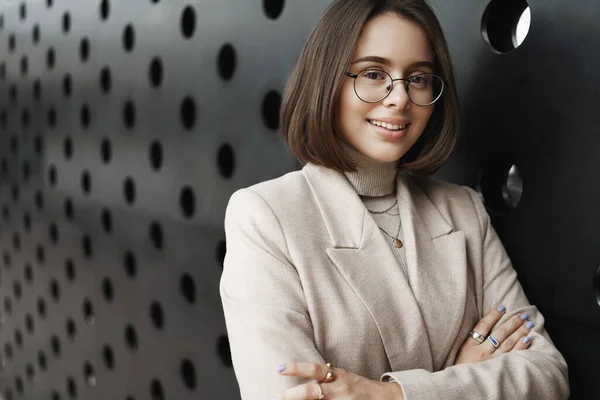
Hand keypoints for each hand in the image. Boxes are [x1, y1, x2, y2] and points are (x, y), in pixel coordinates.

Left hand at [271, 362, 403, 399]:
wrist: (385, 398)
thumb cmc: (360, 386)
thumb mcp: (343, 376)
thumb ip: (326, 375)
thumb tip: (305, 373)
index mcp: (337, 376)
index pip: (313, 369)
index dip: (296, 368)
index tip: (278, 368)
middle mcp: (338, 389)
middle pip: (311, 392)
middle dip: (291, 395)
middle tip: (275, 396)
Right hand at [454, 305, 533, 364]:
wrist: (462, 388)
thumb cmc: (461, 370)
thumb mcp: (461, 353)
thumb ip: (472, 341)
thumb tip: (486, 326)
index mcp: (469, 346)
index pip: (483, 325)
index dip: (493, 315)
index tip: (502, 306)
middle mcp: (481, 352)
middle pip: (498, 332)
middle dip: (511, 322)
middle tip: (522, 314)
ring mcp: (491, 361)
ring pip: (507, 342)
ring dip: (519, 331)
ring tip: (528, 323)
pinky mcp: (499, 369)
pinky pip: (512, 356)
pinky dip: (520, 347)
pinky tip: (527, 339)